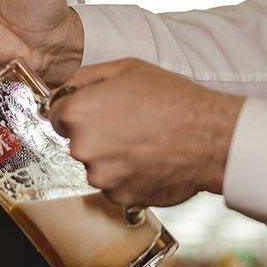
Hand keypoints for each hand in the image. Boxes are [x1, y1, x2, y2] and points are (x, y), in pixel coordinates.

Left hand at [47, 59, 244, 206]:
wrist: (211, 137)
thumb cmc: (174, 100)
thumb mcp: (126, 69)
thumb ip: (85, 77)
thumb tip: (64, 88)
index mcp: (79, 113)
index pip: (56, 115)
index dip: (77, 110)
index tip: (96, 111)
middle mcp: (84, 148)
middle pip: (77, 141)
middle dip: (96, 133)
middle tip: (129, 123)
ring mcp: (102, 177)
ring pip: (97, 165)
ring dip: (112, 157)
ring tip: (144, 141)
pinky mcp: (120, 197)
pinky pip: (115, 185)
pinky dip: (128, 175)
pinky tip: (149, 159)